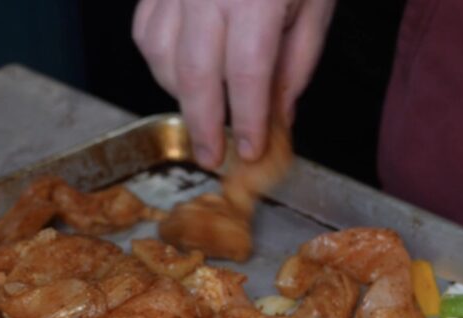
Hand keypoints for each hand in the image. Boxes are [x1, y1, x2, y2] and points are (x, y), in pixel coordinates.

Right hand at [133, 0, 334, 168]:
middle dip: (205, 124)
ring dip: (180, 95)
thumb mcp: (315, 6)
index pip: (246, 74)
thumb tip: (277, 117)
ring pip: (162, 54)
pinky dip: (160, 61)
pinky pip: (146, 29)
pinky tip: (182, 75)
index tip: (252, 150)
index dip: (246, 120)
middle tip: (214, 157)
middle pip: (195, 73)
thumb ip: (296, 64)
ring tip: (204, 114)